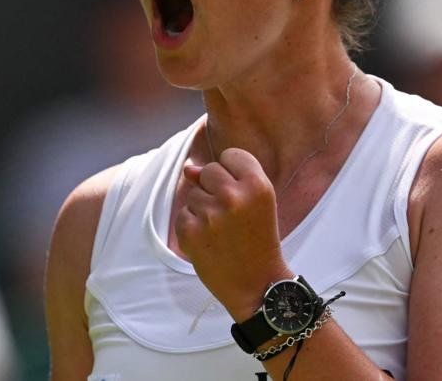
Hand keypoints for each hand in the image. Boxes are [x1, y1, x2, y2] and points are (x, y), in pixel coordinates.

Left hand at [177, 147, 292, 321]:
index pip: (230, 155)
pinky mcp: (191, 232)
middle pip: (208, 171)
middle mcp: (234, 197)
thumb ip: (226, 178)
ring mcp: (211, 215)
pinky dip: (192, 227)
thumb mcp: (256, 203)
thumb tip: (188, 169)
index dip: (233, 173)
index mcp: (258, 186)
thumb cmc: (258, 240)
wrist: (258, 285)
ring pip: (194, 194)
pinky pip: (183, 214)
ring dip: (203, 210)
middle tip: (232, 216)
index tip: (241, 194)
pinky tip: (210, 242)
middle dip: (214, 189)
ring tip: (223, 232)